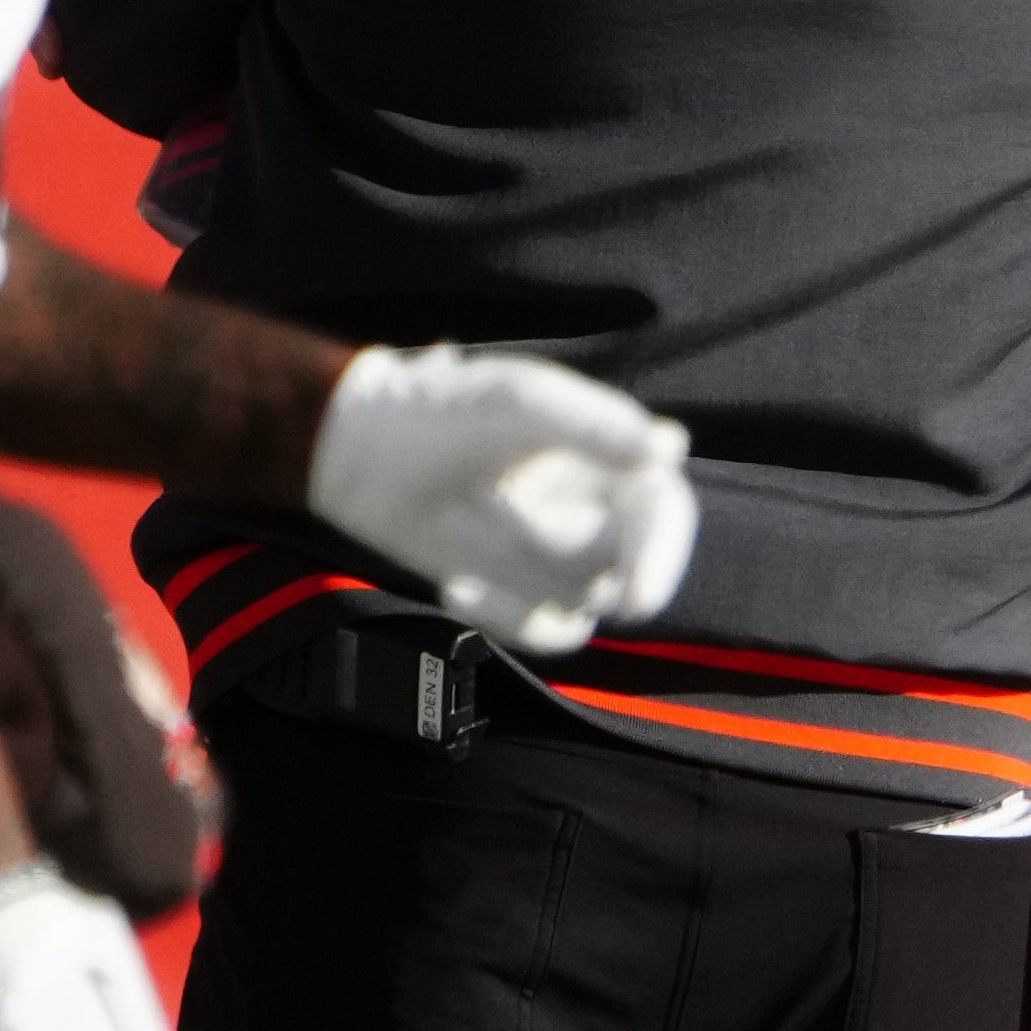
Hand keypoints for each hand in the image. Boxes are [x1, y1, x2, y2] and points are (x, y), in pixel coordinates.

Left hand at [309, 345, 698, 655]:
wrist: (358, 452)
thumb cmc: (441, 411)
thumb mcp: (519, 400)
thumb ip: (596, 423)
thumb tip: (672, 450)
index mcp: (611, 460)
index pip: (662, 513)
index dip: (660, 553)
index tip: (637, 593)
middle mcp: (597, 512)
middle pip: (633, 567)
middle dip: (595, 571)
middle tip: (582, 595)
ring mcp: (562, 559)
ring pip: (583, 598)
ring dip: (525, 574)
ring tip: (467, 529)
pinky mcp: (526, 595)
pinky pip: (545, 630)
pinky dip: (503, 617)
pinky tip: (457, 588)